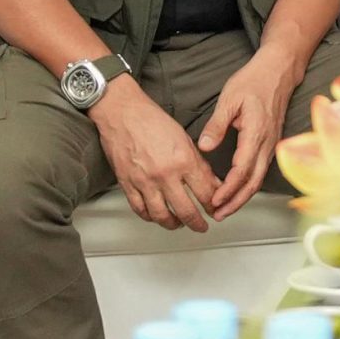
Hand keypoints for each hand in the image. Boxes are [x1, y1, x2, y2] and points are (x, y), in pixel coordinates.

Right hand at [90, 79, 217, 230]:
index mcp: (183, 160)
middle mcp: (164, 174)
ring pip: (162, 215)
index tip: (216, 209)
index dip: (214, 205)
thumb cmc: (152, 120)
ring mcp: (144, 181)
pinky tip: (156, 216)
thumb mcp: (185, 139)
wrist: (122, 113)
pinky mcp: (127, 184)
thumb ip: (199, 164)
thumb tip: (212, 182)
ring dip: (174, 224)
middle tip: (202, 226)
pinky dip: (150, 217)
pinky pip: (140, 209)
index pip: (205, 192)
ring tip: (180, 224)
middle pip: (186, 210)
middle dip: (197, 223)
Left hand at [198, 50, 300, 220]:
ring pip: (258, 179)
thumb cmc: (255, 81)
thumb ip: (217, 124)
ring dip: (242, 196)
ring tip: (225, 209)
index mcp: (256, 132)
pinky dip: (249, 185)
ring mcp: (272, 144)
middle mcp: (267, 142)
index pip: (243, 169)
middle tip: (218, 214)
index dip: (229, 189)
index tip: (215, 200)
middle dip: (236, 201)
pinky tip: (237, 190)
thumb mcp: (230, 98)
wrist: (279, 71)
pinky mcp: (271, 144)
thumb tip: (205, 147)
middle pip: (253, 181)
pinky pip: (261, 170)